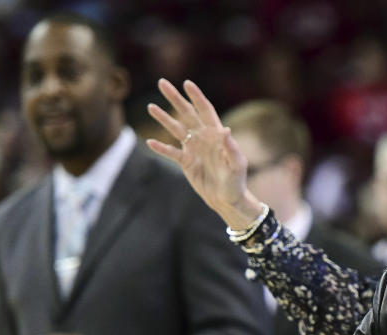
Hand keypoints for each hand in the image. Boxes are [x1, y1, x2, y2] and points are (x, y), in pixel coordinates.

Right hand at [145, 78, 265, 228]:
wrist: (227, 200)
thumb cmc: (236, 181)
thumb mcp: (237, 165)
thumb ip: (231, 148)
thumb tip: (226, 130)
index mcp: (216, 134)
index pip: (205, 110)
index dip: (196, 97)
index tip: (186, 83)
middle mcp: (203, 137)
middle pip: (187, 113)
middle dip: (175, 99)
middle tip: (162, 83)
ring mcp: (193, 149)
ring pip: (176, 129)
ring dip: (164, 118)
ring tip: (151, 107)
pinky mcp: (186, 162)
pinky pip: (171, 152)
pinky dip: (161, 148)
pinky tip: (150, 143)